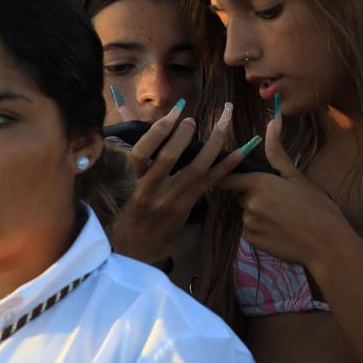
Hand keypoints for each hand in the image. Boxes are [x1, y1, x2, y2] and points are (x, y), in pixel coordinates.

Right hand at [110, 103, 250, 265]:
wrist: (136, 249)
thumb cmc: (126, 216)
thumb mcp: (122, 191)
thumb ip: (137, 167)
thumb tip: (155, 133)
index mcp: (131, 185)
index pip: (140, 155)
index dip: (156, 132)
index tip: (172, 114)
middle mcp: (151, 193)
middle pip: (168, 158)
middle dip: (182, 134)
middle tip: (192, 119)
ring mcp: (172, 201)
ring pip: (196, 169)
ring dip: (213, 143)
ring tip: (224, 121)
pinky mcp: (187, 207)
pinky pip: (210, 183)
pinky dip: (226, 165)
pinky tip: (241, 150)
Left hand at [220, 115, 355, 270]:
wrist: (326, 244)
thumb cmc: (317, 207)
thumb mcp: (298, 177)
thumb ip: (278, 153)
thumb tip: (272, 123)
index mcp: (258, 183)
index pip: (228, 178)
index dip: (231, 178)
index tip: (239, 179)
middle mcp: (248, 203)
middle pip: (242, 196)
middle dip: (255, 197)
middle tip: (282, 202)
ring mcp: (248, 223)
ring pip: (247, 214)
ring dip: (259, 214)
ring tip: (285, 218)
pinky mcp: (251, 240)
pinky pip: (251, 230)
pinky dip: (261, 229)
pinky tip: (281, 230)